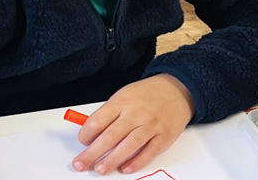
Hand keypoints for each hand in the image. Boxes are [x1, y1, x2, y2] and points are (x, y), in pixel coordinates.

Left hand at [71, 74, 194, 174]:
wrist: (177, 89)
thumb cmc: (146, 95)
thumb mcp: (123, 95)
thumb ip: (108, 114)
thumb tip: (90, 134)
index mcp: (122, 101)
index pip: (98, 120)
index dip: (86, 134)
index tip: (83, 142)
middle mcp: (135, 113)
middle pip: (110, 136)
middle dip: (93, 153)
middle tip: (81, 163)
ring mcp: (151, 125)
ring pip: (129, 146)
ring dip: (112, 160)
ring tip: (100, 169)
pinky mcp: (164, 136)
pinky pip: (149, 152)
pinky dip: (136, 162)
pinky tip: (126, 169)